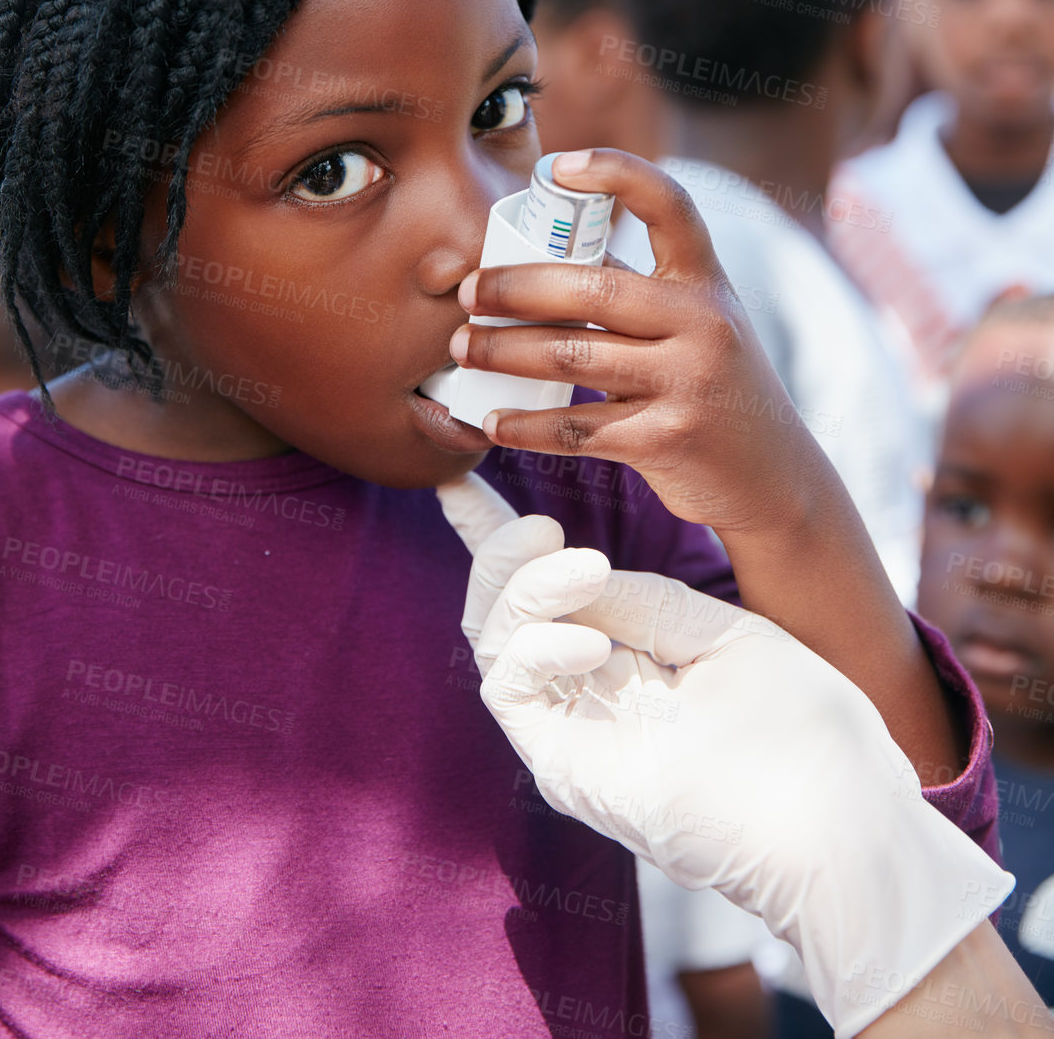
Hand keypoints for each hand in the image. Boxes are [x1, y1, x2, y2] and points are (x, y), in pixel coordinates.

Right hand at [437, 476, 1014, 1038]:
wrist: (837, 816)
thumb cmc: (801, 728)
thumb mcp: (720, 634)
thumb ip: (644, 602)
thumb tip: (575, 567)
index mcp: (629, 661)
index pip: (544, 595)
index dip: (497, 541)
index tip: (460, 480)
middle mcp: (588, 692)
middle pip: (499, 611)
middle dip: (499, 551)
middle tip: (543, 522)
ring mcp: (573, 729)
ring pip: (492, 640)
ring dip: (523, 586)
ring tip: (585, 564)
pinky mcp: (562, 766)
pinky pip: (508, 689)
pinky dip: (534, 645)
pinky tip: (593, 641)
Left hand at [448, 148, 833, 541]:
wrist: (776, 481)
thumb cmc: (712, 388)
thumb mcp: (697, 326)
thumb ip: (636, 294)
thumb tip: (534, 263)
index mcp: (705, 281)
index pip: (670, 204)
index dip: (616, 172)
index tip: (557, 165)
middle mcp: (705, 322)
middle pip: (592, 288)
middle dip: (514, 288)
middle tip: (465, 293)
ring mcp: (690, 382)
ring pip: (573, 356)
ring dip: (503, 352)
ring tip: (462, 350)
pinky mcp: (669, 439)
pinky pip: (578, 428)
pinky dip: (525, 426)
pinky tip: (491, 421)